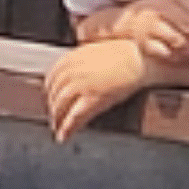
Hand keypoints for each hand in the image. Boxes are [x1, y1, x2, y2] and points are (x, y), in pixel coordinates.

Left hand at [43, 35, 167, 136]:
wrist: (139, 58)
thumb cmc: (125, 54)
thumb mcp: (96, 52)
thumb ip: (82, 62)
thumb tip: (75, 75)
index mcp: (72, 57)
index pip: (52, 78)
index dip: (49, 92)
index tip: (51, 100)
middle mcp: (73, 70)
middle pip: (54, 93)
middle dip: (52, 108)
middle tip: (54, 119)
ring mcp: (82, 84)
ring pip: (61, 106)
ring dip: (57, 120)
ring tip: (58, 129)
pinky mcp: (93, 98)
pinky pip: (74, 116)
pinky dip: (67, 128)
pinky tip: (64, 136)